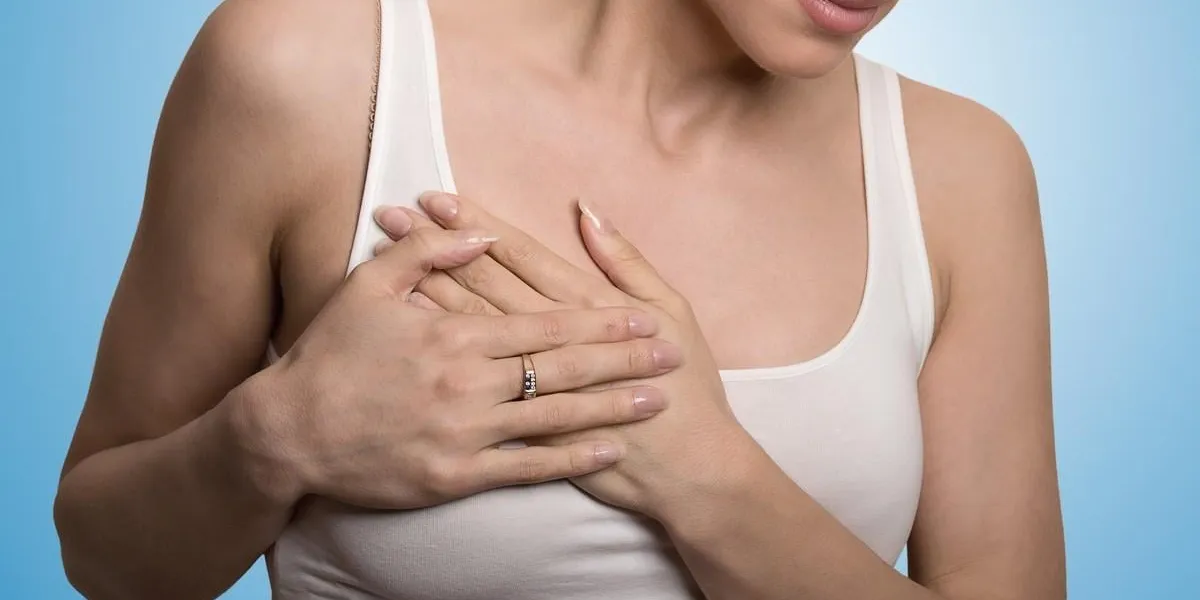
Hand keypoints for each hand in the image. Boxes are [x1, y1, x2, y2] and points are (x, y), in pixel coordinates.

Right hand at [259, 224, 683, 510]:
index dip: (596, 321)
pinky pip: (526, 468)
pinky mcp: (454, 475)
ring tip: (656, 400)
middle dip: (621, 359)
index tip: (639, 318)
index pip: (541, 322)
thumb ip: (426, 255)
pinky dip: (570, 460)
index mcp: (453, 334)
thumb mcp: (366, 288)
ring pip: (552, 415)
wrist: (287, 432)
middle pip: (559, 366)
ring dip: (610, 406)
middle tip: (668, 355)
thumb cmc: (328, 357)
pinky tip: (607, 451)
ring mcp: (464, 431)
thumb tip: (478, 233)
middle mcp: (466, 381)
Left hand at [375, 193, 760, 519]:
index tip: (438, 198)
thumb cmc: (690, 388)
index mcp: (586, 306)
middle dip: (438, 247)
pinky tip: (408, 330)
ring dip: (427, 288)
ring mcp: (531, 387)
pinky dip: (439, 355)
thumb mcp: (674, 312)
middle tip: (396, 214)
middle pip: (483, 284)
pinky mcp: (521, 426)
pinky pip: (467, 382)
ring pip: (470, 328)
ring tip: (391, 260)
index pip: (519, 255)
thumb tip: (587, 212)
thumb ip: (627, 261)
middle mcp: (549, 343)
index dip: (477, 225)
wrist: (689, 470)